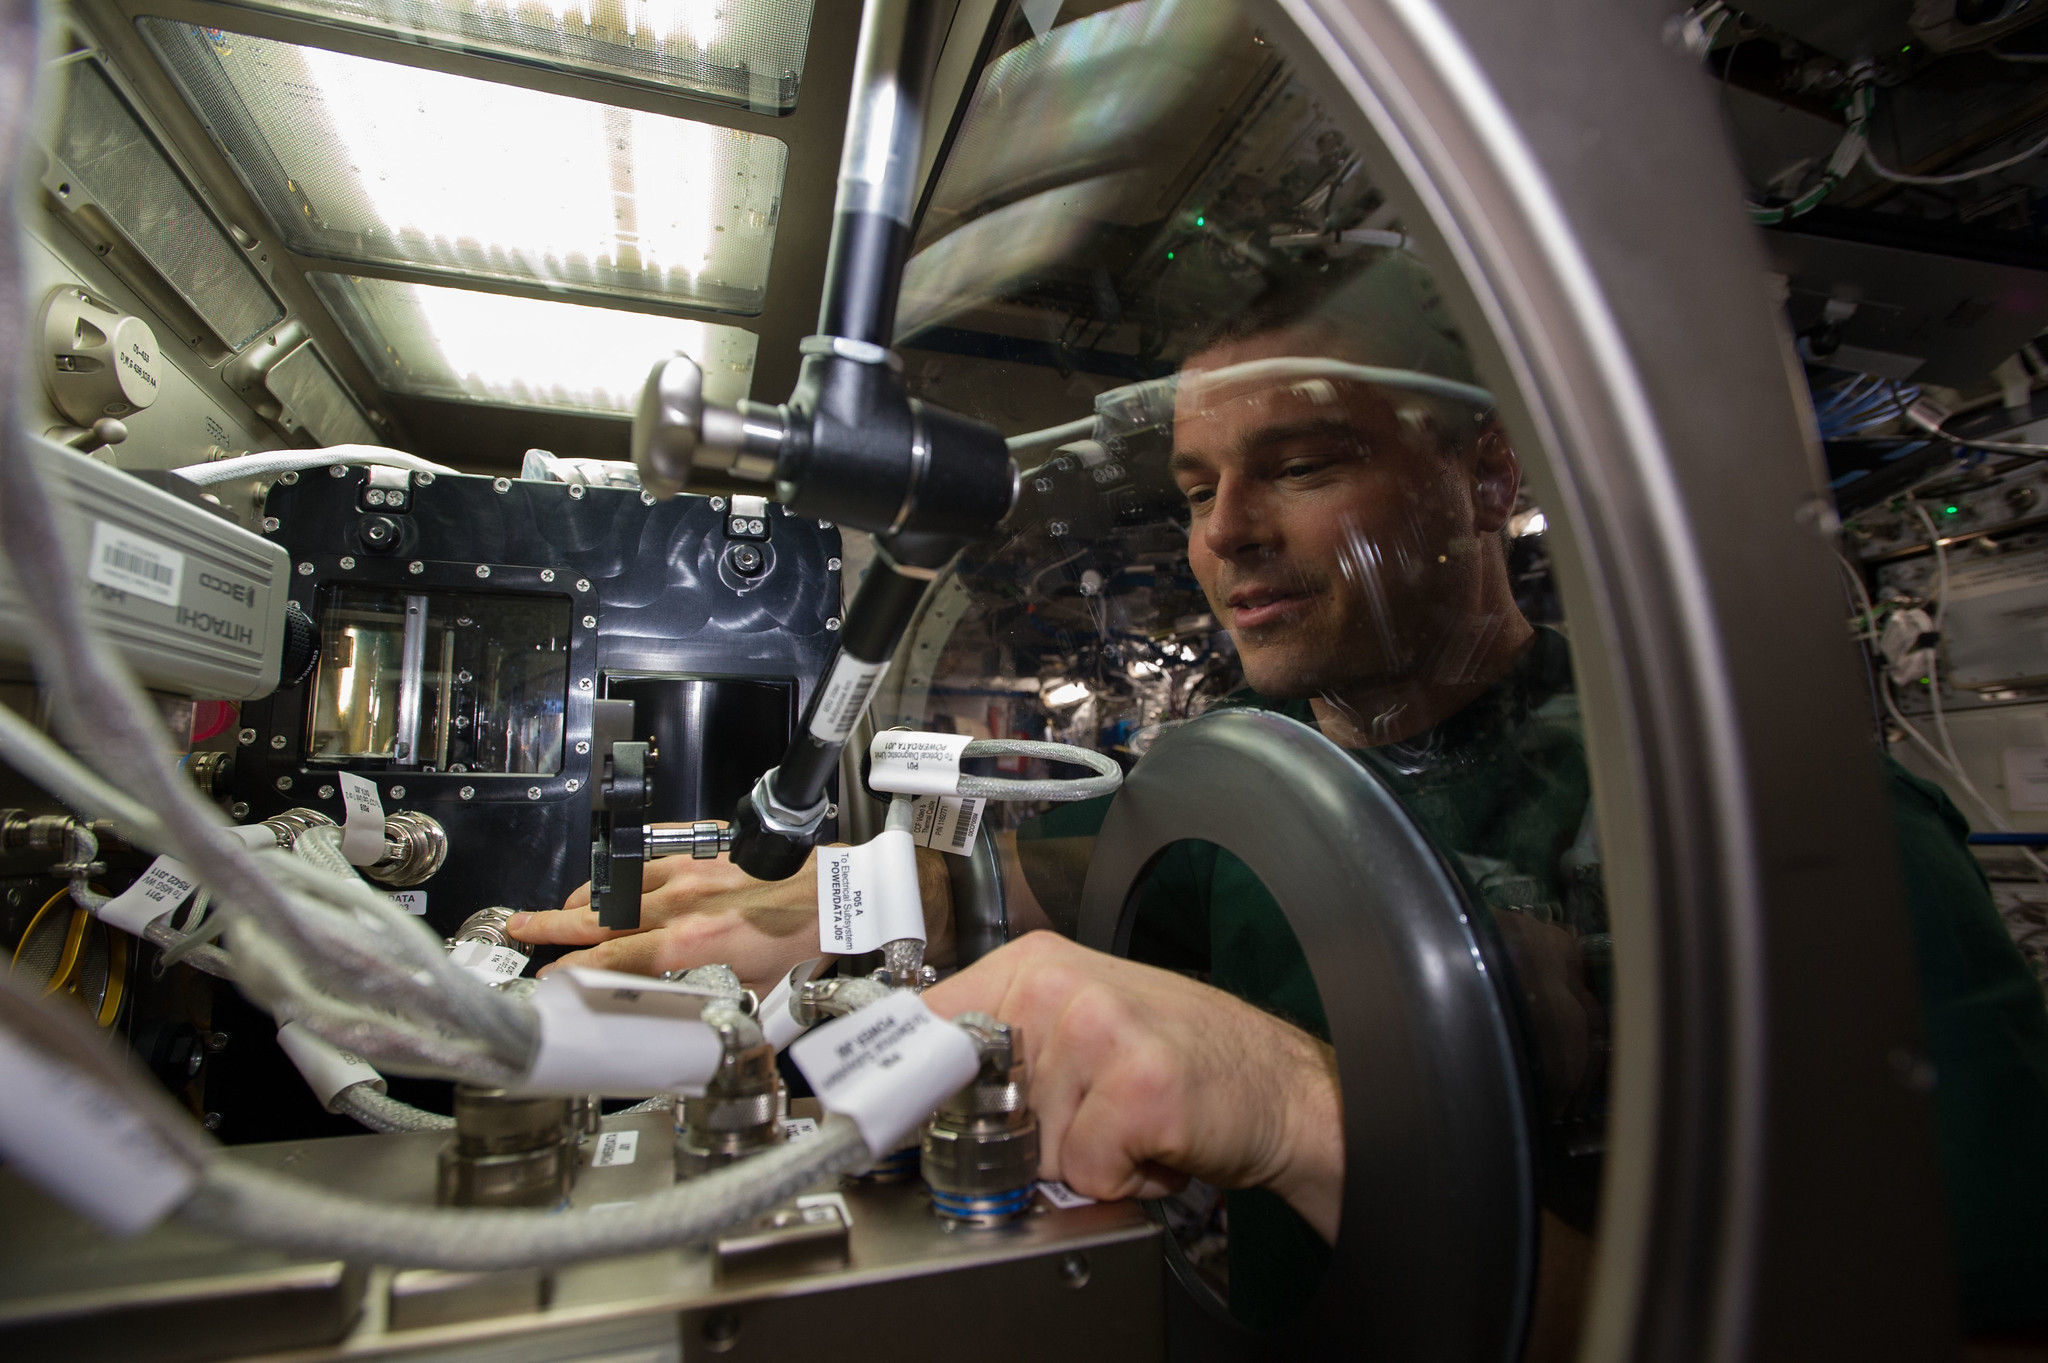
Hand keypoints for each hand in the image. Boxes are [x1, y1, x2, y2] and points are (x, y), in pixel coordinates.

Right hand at [507, 831, 822, 993]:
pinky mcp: (704, 852)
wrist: (836, 893)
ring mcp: (691, 873)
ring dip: (584, 899)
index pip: (613, 959)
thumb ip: (708, 1002)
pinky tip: (610, 879)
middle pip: (600, 916)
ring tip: (558, 910)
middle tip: (521, 927)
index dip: (574, 969)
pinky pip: (648, 860)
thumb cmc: (804, 939)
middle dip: (553, 924)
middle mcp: (683, 905)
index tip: (550, 975)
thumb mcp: (753, 990)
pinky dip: (622, 873)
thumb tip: (681, 1020)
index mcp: (690, 944)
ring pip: (619, 886)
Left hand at [923, 931, 1342, 1241]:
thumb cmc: (1186, 1062)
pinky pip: (1087, 1170)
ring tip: (1129, 1123)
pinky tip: (1157, 1140)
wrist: (1283, 1088)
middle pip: (975, 1102)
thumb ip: (1003, 1046)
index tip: (882, 1108)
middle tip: (1089, 1113)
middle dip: (1026, 1135)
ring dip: (1081, 1159)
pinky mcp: (1137, 1085)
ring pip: (1031, 1146)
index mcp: (1035, 964)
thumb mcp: (1082, 1026)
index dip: (902, 1081)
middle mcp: (1060, 985)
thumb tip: (916, 1092)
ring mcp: (1099, 1029)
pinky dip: (1123, 1177)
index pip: (924, 1022)